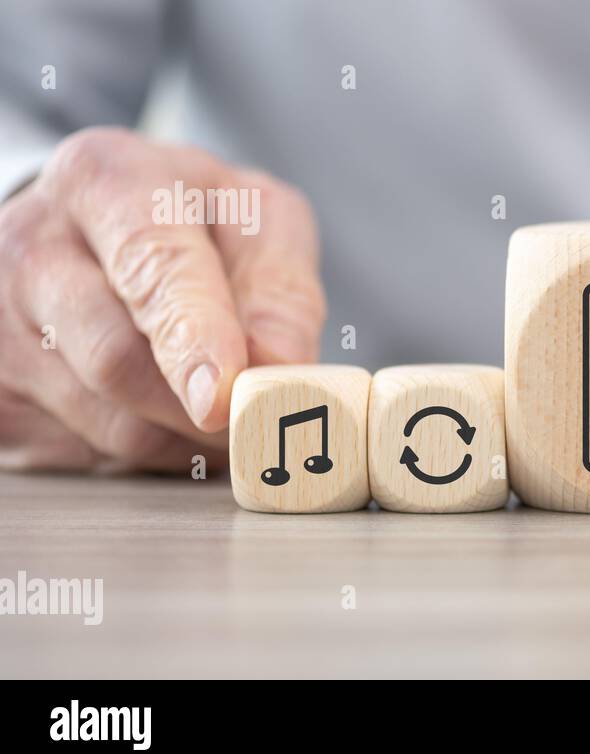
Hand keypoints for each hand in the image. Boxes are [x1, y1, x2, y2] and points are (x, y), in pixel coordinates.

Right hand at [0, 127, 324, 470]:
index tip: (223, 395)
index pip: (150, 266)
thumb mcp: (255, 222)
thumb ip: (282, 289)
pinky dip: (146, 450)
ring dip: (184, 436)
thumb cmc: (189, 222)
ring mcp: (0, 325)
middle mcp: (34, 246)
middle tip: (259, 423)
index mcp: (106, 182)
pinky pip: (86, 457)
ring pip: (107, 423)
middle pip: (116, 359)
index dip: (191, 337)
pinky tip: (159, 411)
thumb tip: (283, 367)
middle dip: (202, 409)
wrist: (90, 227)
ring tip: (217, 405)